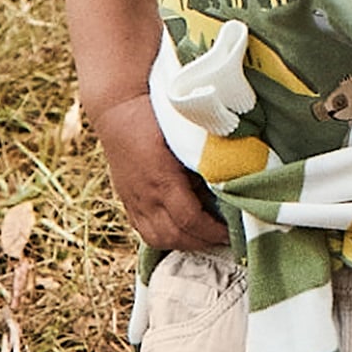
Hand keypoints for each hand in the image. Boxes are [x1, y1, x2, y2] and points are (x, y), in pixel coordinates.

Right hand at [93, 96, 228, 251]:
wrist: (118, 108)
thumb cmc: (157, 116)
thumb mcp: (186, 135)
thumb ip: (206, 161)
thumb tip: (231, 184)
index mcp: (162, 178)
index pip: (190, 220)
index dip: (213, 232)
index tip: (233, 231)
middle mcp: (145, 195)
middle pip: (175, 236)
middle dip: (203, 243)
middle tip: (226, 238)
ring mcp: (133, 200)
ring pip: (157, 238)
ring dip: (185, 243)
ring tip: (205, 238)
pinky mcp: (127, 201)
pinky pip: (144, 231)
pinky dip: (166, 238)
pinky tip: (182, 232)